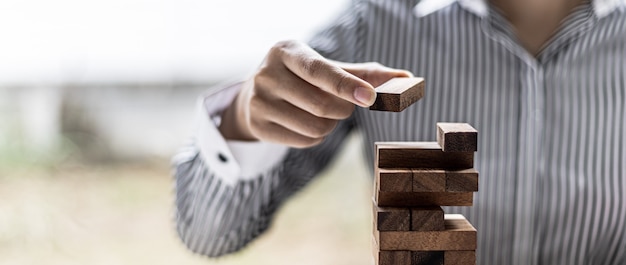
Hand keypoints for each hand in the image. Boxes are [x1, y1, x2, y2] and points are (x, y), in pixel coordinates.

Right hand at [219, 40, 411, 147]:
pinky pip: (305, 141)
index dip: (345, 85)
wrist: (255, 95)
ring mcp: (259, 102)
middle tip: (343, 104)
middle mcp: (267, 74)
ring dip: (331, 125)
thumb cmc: (302, 78)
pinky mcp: (258, 127)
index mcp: (286, 51)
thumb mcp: (326, 68)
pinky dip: (317, 137)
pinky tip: (308, 124)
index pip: (319, 70)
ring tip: (323, 114)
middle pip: (322, 105)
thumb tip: (407, 78)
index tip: (370, 98)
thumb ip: (363, 74)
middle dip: (343, 109)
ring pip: (315, 126)